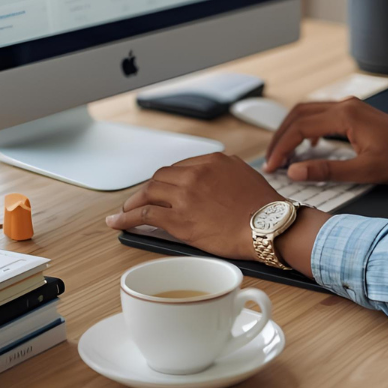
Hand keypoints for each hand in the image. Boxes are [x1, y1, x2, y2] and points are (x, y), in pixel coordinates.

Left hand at [105, 153, 280, 260]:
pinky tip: (118, 222)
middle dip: (148, 189)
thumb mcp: (244, 175)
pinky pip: (144, 214)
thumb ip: (224, 172)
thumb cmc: (262, 207)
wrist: (268, 226)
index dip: (167, 180)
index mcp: (212, 161)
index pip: (179, 167)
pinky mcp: (179, 219)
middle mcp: (195, 173)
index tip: (161, 188)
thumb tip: (213, 177)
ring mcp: (185, 195)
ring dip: (134, 202)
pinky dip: (127, 217)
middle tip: (141, 199)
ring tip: (125, 211)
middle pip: (160, 177)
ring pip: (149, 192)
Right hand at [264, 97, 387, 184]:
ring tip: (282, 154)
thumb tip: (295, 171)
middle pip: (299, 114)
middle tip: (270, 160)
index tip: (271, 166)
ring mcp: (351, 107)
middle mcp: (346, 106)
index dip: (281, 147)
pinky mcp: (355, 113)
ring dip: (292, 130)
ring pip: (308, 111)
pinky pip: (321, 115)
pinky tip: (308, 146)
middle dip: (280, 136)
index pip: (300, 127)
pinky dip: (307, 128)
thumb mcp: (365, 171)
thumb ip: (327, 170)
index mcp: (346, 116)